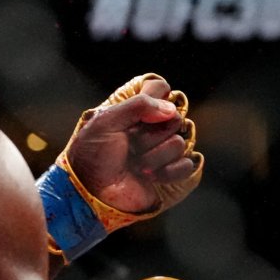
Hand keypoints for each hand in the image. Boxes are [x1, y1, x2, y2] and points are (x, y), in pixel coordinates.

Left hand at [63, 73, 202, 219]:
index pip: (160, 88)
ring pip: (179, 143)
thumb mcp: (106, 121)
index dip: (154, 97)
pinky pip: (187, 164)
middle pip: (174, 117)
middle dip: (150, 135)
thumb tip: (170, 108)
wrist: (92, 192)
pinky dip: (168, 172)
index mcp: (136, 110)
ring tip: (135, 165)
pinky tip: (150, 176)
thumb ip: (137, 105)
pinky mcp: (171, 173)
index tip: (139, 114)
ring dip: (154, 156)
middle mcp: (152, 127)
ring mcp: (163, 150)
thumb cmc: (93, 155)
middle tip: (130, 145)